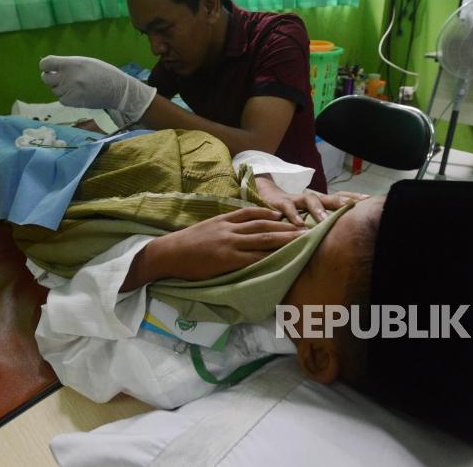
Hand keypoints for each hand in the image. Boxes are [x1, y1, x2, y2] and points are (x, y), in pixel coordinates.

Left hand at [39, 56, 155, 122]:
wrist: (117, 90)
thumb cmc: (102, 73)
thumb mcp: (85, 62)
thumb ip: (67, 64)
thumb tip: (50, 68)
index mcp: (71, 64)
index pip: (45, 63)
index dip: (45, 65)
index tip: (50, 67)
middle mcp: (69, 77)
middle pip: (46, 78)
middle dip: (50, 77)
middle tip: (60, 77)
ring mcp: (70, 91)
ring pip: (54, 90)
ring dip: (61, 88)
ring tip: (75, 86)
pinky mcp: (73, 102)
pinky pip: (61, 99)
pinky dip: (66, 97)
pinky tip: (77, 94)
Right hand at [123, 207, 304, 288]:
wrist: (167, 253)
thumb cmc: (183, 245)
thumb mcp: (203, 229)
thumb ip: (219, 227)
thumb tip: (233, 231)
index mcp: (222, 219)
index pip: (249, 213)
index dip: (268, 214)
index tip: (283, 215)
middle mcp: (228, 228)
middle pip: (262, 225)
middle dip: (285, 227)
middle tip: (304, 228)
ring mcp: (229, 244)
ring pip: (263, 239)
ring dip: (284, 239)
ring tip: (301, 240)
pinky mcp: (227, 259)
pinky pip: (253, 258)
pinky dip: (269, 257)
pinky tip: (281, 258)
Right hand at [255, 175, 369, 226]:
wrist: (263, 197)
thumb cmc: (290, 213)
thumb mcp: (307, 218)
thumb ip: (321, 225)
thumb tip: (343, 238)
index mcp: (320, 202)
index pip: (340, 197)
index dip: (354, 197)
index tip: (370, 201)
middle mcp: (310, 198)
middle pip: (329, 197)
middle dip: (341, 201)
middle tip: (354, 206)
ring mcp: (295, 199)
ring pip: (310, 200)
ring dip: (318, 210)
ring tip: (324, 220)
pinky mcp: (279, 203)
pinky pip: (287, 208)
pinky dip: (293, 216)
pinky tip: (297, 224)